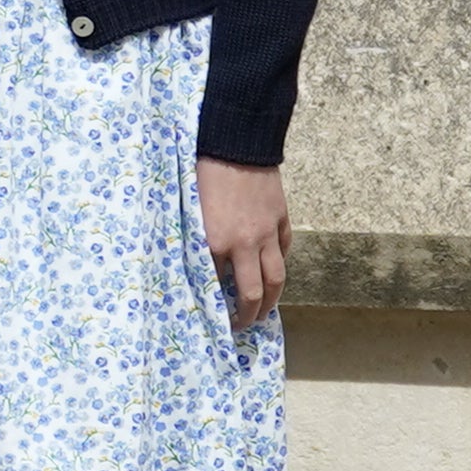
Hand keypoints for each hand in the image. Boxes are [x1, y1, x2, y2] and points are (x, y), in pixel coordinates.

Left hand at [199, 159, 288, 331]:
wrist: (235, 143)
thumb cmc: (202, 173)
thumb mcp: (187, 211)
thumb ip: (195, 240)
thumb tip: (198, 265)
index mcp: (215, 243)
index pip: (216, 286)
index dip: (214, 304)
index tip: (212, 317)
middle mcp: (245, 244)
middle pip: (252, 293)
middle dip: (248, 315)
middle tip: (243, 326)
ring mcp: (267, 233)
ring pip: (275, 277)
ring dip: (270, 299)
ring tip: (264, 311)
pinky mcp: (281, 219)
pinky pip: (283, 250)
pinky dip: (278, 262)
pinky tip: (272, 269)